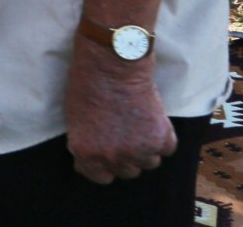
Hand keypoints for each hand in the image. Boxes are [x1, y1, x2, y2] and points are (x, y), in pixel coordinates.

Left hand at [64, 41, 174, 183]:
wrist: (111, 64)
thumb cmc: (87, 84)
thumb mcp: (75, 118)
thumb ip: (87, 143)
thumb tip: (96, 157)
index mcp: (86, 153)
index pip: (99, 177)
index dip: (104, 165)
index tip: (108, 154)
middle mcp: (112, 157)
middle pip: (127, 171)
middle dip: (126, 155)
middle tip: (125, 133)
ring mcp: (138, 151)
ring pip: (149, 162)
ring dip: (146, 147)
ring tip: (138, 122)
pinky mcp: (160, 139)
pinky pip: (167, 148)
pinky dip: (164, 136)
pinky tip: (152, 118)